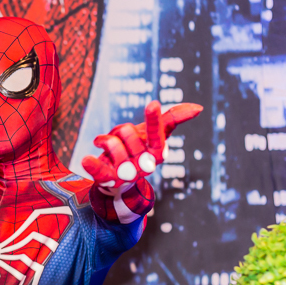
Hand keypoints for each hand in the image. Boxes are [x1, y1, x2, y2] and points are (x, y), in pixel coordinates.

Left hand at [82, 101, 202, 192]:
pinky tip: (87, 159)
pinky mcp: (109, 181)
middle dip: (119, 130)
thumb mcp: (154, 134)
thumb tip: (198, 107)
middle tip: (118, 137)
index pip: (157, 132)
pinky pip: (100, 171)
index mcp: (157, 152)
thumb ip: (172, 119)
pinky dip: (93, 165)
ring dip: (104, 139)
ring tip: (104, 145)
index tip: (152, 103)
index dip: (154, 119)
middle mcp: (145, 165)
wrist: (119, 179)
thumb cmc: (138, 149)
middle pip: (128, 132)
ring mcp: (127, 173)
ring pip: (113, 145)